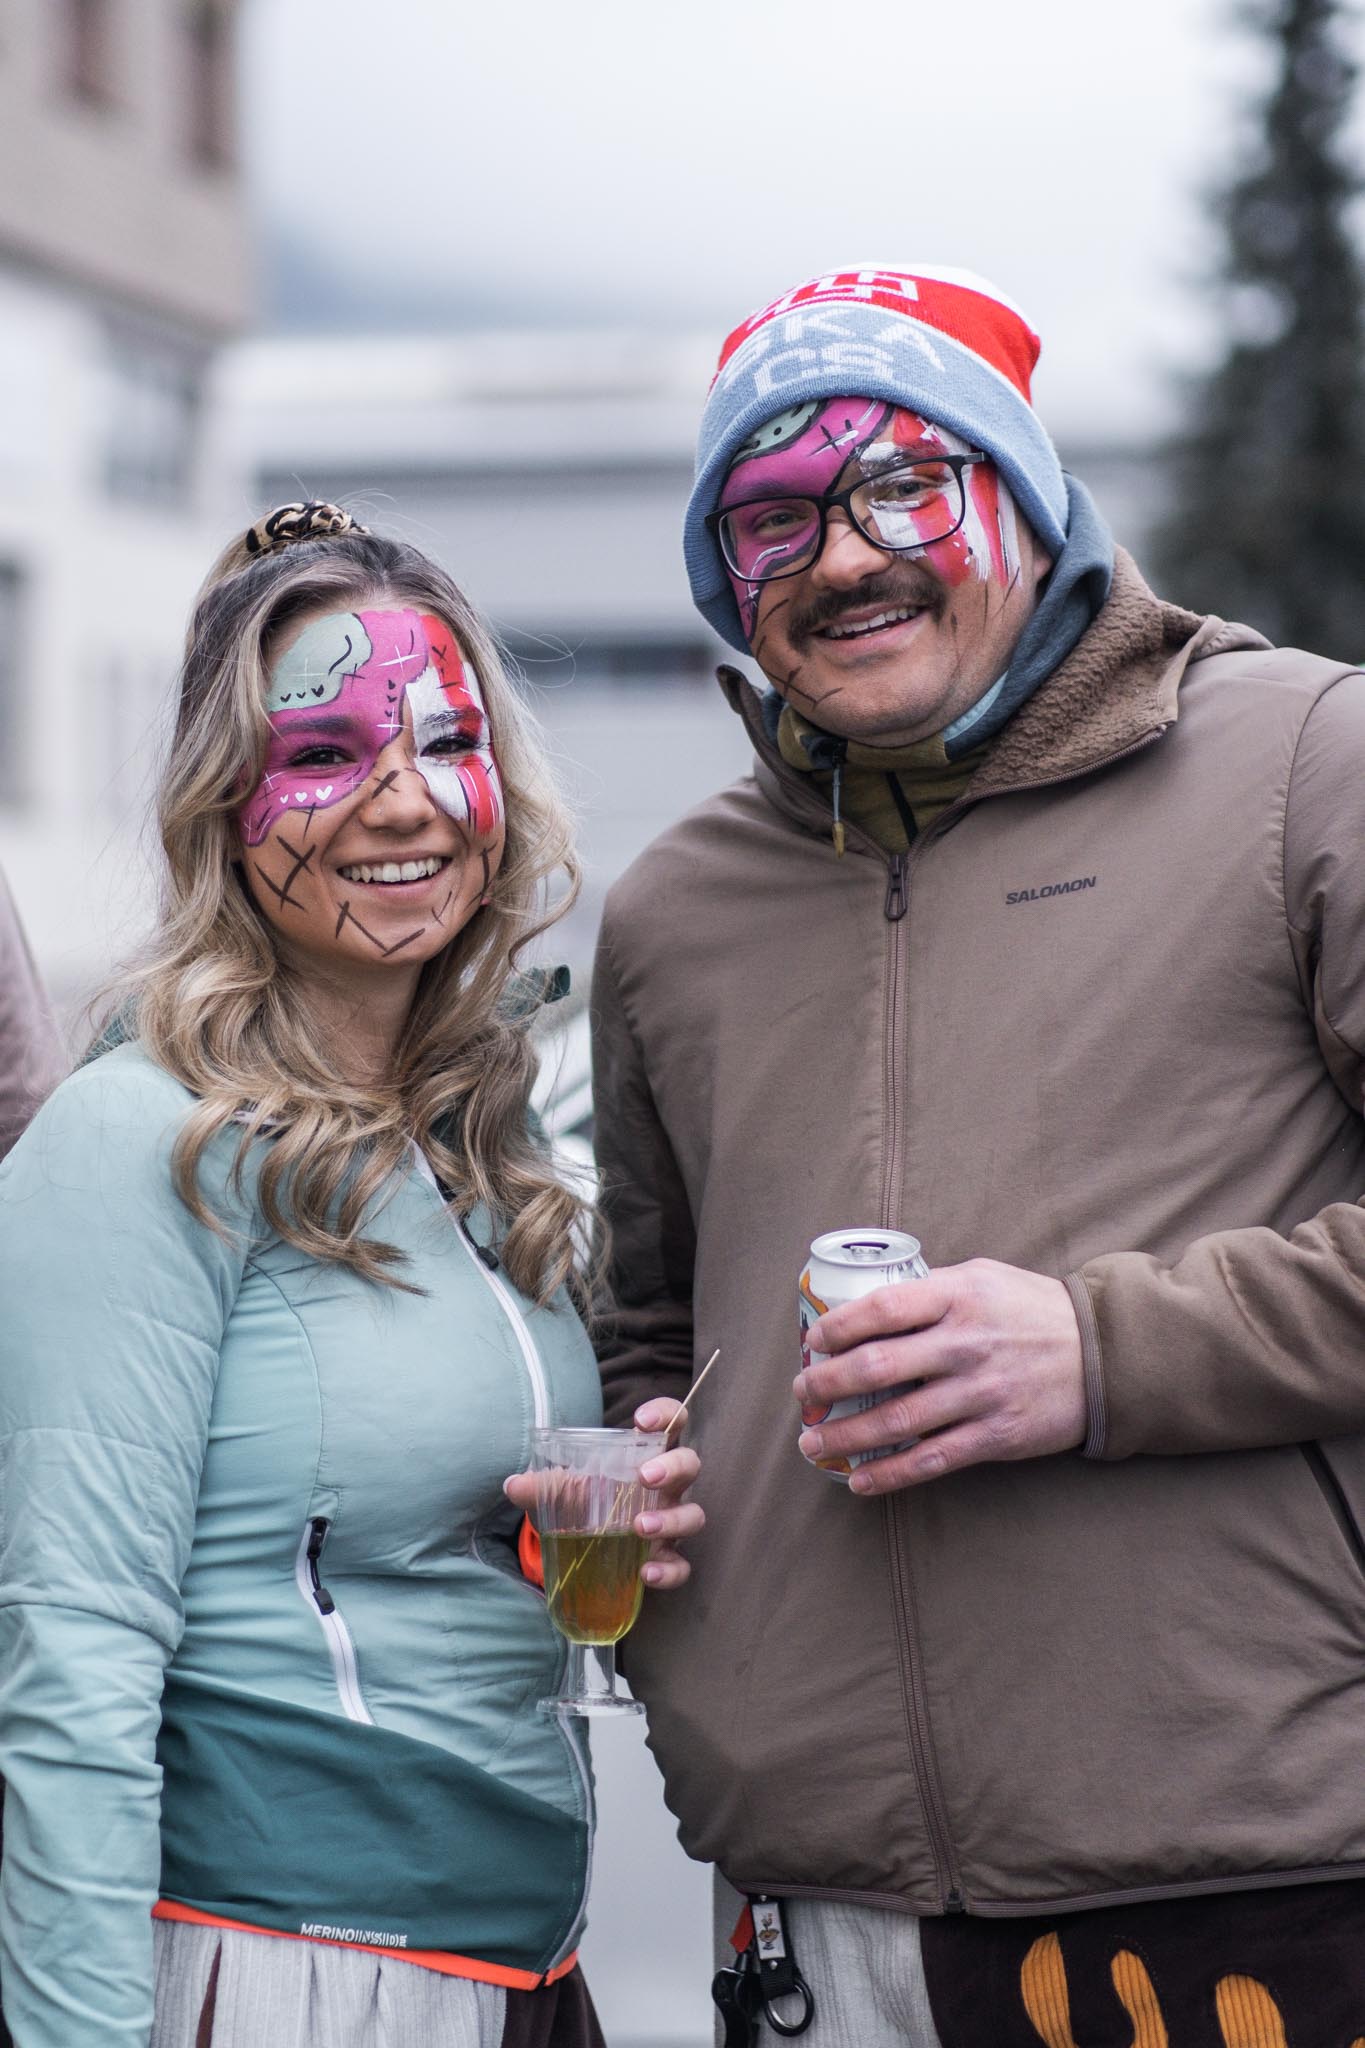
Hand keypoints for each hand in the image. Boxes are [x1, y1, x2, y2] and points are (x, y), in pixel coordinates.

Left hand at [503, 1399, 703, 1588]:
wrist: (586, 1546)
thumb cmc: (584, 1502)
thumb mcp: (562, 1490)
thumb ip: (540, 1486)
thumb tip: (514, 1485)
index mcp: (647, 1455)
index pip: (672, 1422)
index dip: (665, 1414)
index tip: (641, 1421)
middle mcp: (667, 1486)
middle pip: (690, 1465)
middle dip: (672, 1467)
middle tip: (645, 1476)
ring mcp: (672, 1521)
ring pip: (693, 1515)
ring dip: (671, 1519)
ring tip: (640, 1527)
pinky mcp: (668, 1558)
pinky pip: (682, 1565)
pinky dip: (669, 1570)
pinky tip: (646, 1572)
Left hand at [794, 1259, 1084, 1494]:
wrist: (1104, 1354)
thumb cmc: (1032, 1310)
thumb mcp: (983, 1278)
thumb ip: (931, 1291)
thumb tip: (869, 1307)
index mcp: (957, 1296)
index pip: (881, 1309)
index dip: (837, 1328)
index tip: (812, 1344)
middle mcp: (964, 1344)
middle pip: (876, 1368)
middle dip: (827, 1385)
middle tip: (803, 1396)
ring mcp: (980, 1392)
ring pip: (895, 1421)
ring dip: (845, 1436)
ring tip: (813, 1443)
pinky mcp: (996, 1435)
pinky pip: (930, 1460)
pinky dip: (888, 1474)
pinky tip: (858, 1480)